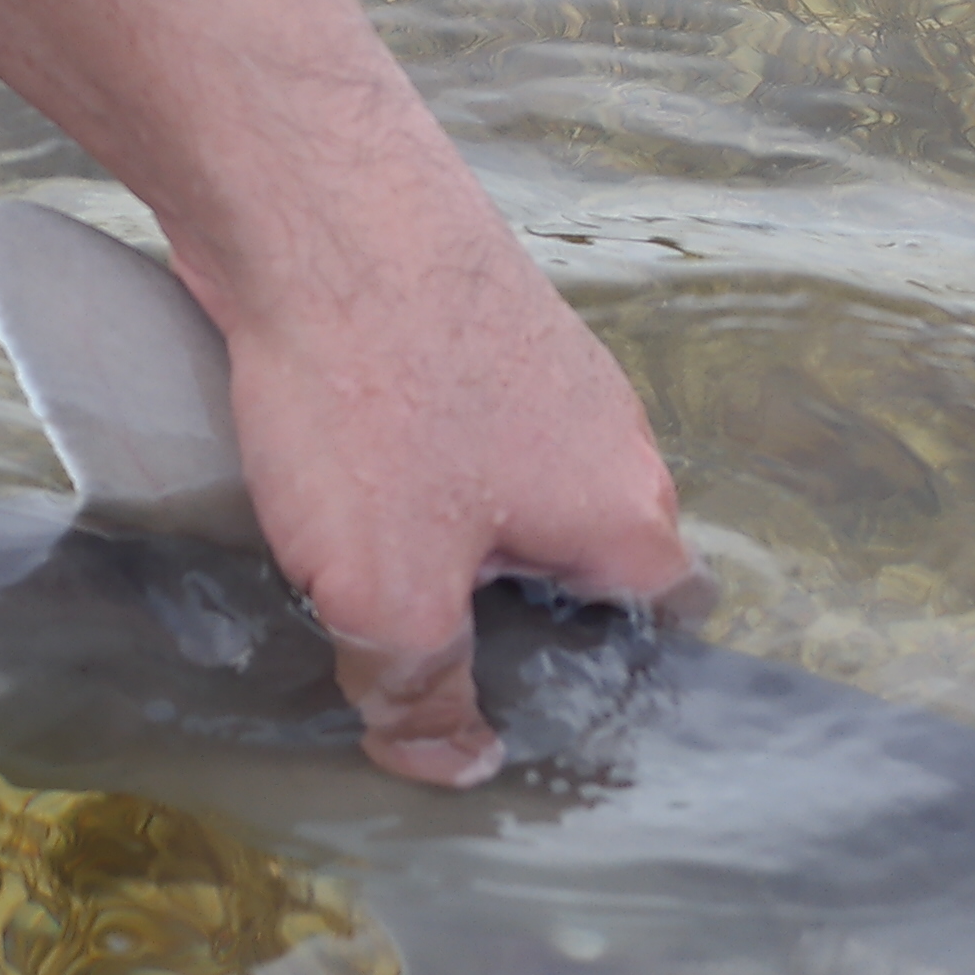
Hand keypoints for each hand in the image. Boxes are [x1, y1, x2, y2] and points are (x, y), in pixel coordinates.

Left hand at [184, 186, 700, 788]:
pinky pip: (450, 436)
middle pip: (577, 568)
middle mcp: (607, 438)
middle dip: (504, 622)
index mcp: (626, 514)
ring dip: (442, 544)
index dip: (602, 688)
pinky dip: (402, 473)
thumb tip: (454, 768)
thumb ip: (424, 694)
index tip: (526, 723)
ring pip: (505, 500)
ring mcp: (540, 374)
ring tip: (355, 575)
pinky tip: (326, 484)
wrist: (312, 205)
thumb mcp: (390, 592)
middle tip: (416, 667)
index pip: (662, 628)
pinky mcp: (464, 330)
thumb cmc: (375, 398)